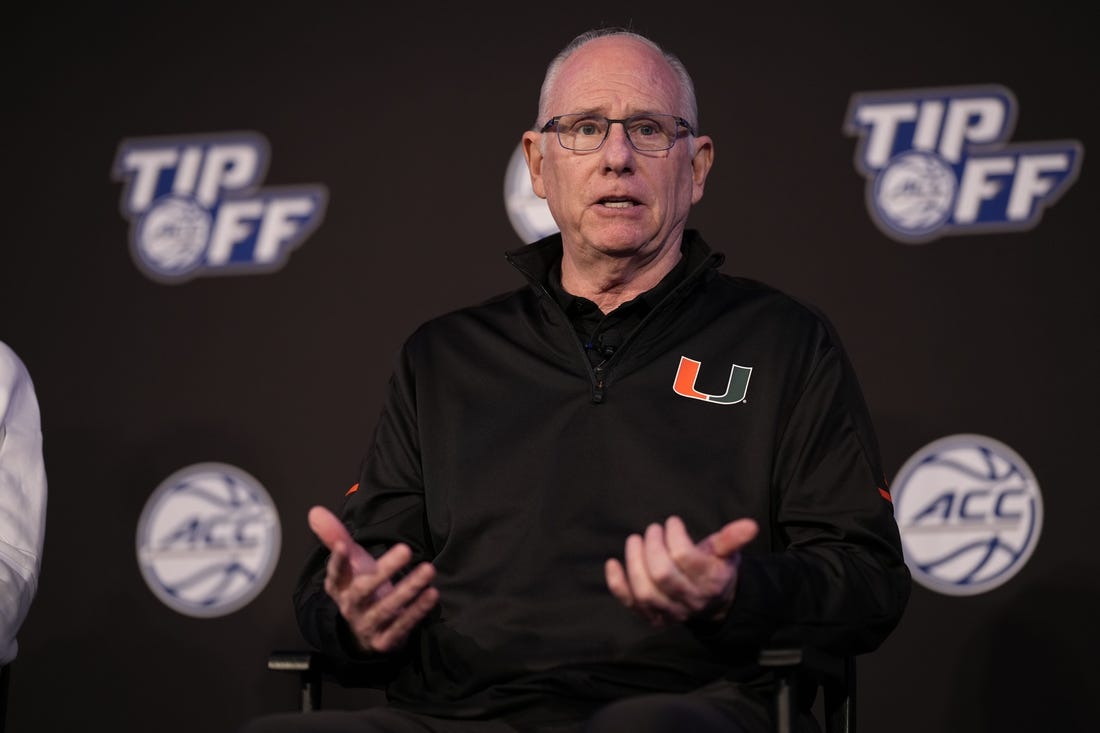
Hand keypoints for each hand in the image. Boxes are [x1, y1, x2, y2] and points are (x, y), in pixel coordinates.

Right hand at [308, 505, 438, 652]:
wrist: (364, 633)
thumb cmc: (360, 587)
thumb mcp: (350, 562)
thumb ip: (335, 536)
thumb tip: (315, 510)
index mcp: (339, 587)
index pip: (335, 572)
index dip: (338, 560)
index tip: (344, 544)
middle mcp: (350, 607)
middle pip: (363, 590)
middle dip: (384, 570)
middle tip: (406, 548)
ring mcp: (367, 625)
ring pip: (386, 608)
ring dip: (408, 588)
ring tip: (428, 569)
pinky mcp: (384, 640)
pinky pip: (401, 626)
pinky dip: (417, 611)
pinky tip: (431, 593)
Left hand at [604, 515, 757, 625]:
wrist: (712, 603)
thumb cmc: (715, 568)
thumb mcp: (727, 553)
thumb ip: (733, 539)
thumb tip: (750, 525)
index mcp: (710, 581)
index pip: (685, 557)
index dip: (674, 535)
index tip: (672, 522)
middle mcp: (689, 600)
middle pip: (662, 575)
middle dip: (652, 547)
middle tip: (653, 530)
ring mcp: (669, 612)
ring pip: (644, 591)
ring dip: (634, 562)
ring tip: (635, 540)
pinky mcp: (651, 616)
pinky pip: (630, 603)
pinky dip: (617, 584)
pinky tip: (613, 563)